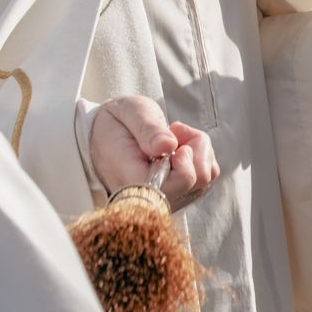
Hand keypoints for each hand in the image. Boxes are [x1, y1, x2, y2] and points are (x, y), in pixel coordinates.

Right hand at [89, 95, 218, 209]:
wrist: (104, 137)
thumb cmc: (116, 124)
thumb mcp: (127, 112)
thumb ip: (147, 128)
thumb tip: (168, 145)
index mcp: (132, 180)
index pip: (179, 183)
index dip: (185, 161)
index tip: (172, 138)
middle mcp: (151, 198)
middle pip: (199, 180)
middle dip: (195, 147)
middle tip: (173, 130)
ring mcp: (168, 199)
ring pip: (206, 177)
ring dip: (198, 150)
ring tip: (173, 138)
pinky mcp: (180, 194)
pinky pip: (207, 176)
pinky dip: (201, 156)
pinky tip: (180, 148)